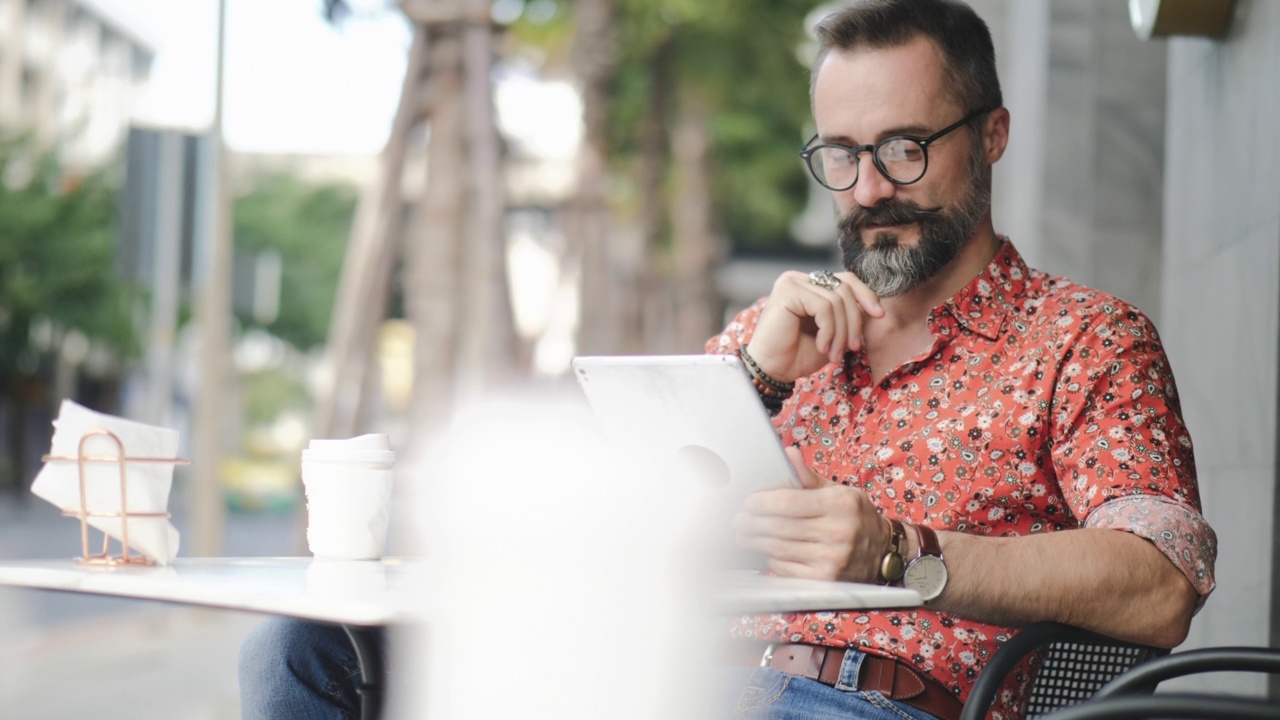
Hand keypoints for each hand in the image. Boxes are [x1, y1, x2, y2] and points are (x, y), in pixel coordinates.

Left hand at [733, 447, 888, 581]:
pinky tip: (765, 550)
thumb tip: (788, 454)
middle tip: (738, 519)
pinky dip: (771, 559)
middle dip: (752, 522)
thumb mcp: (839, 492)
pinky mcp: (824, 581)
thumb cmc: (855, 518)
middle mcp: (838, 532)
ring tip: (742, 534)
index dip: (762, 502)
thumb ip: (809, 477)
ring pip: (779, 548)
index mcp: (840, 504)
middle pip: (780, 526)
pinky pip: (786, 568)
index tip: (749, 502)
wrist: (883, 553)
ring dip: (754, 541)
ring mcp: (831, 559)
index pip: (789, 502)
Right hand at [745, 271, 883, 381]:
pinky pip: (824, 307)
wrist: (772, 370)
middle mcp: (799, 279)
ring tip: (834, 353)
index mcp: (809, 285)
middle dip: (854, 321)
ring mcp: (792, 282)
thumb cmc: (799, 354)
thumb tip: (876, 306)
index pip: (846, 279)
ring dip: (842, 332)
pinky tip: (821, 346)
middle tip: (854, 347)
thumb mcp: (833, 333)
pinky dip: (829, 330)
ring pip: (837, 300)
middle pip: (845, 288)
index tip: (879, 315)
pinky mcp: (788, 291)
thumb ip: (848, 316)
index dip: (866, 295)